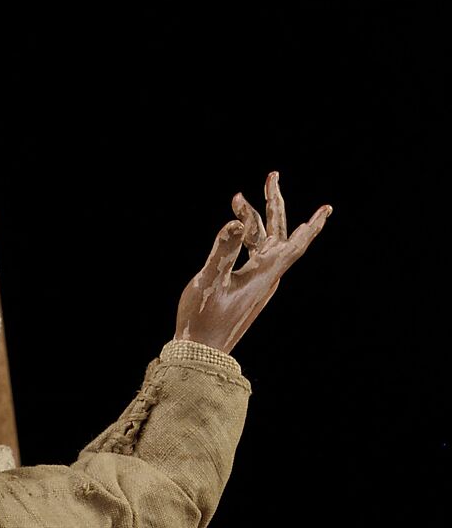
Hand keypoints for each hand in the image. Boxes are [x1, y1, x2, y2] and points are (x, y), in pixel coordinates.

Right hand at [175, 171, 331, 353]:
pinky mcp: (246, 288)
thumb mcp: (209, 280)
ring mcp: (257, 282)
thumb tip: (237, 221)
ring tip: (237, 199)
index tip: (327, 208)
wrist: (200, 350)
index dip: (312, 225)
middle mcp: (266, 276)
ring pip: (263, 243)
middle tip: (271, 177)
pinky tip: (238, 231)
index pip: (294, 244)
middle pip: (278, 234)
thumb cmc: (202, 318)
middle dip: (274, 205)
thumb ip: (223, 249)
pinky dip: (246, 238)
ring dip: (253, 220)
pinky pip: (254, 255)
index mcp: (264, 274)